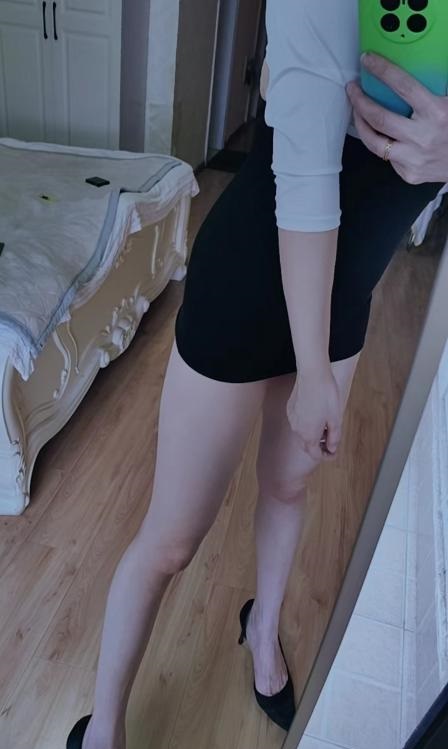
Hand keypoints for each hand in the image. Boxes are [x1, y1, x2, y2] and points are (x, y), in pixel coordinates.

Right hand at [287, 368, 342, 461]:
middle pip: (307, 446)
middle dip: (318, 447)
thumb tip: (332, 447)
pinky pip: (298, 422)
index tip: (333, 453)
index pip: (315, 455)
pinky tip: (316, 416)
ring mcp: (292, 419)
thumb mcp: (336, 419)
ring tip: (325, 428)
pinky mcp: (290, 409)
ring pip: (302, 433)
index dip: (326, 456)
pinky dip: (307, 424)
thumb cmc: (326, 396)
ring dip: (312, 435)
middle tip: (330, 442)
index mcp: (309, 435)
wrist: (313, 375)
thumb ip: (334, 437)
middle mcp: (297, 429)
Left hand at [346, 52, 447, 183]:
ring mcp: (413, 159)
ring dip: (360, 125)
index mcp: (437, 113)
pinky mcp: (409, 174)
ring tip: (356, 112)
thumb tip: (417, 63)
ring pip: (374, 143)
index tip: (368, 60)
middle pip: (379, 118)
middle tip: (352, 89)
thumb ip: (435, 87)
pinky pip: (386, 157)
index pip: (403, 86)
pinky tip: (376, 133)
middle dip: (360, 101)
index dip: (382, 70)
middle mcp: (422, 137)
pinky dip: (380, 143)